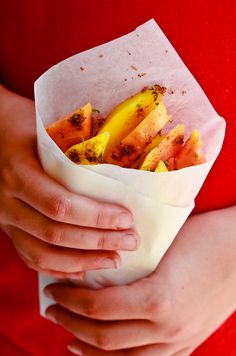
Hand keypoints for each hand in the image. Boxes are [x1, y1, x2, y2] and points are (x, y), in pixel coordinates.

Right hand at [0, 85, 138, 278]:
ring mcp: (4, 219)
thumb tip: (122, 170)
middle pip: (54, 233)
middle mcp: (7, 200)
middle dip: (97, 241)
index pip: (60, 204)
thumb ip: (74, 150)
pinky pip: (30, 256)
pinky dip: (58, 268)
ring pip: (41, 253)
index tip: (126, 219)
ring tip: (115, 260)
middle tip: (131, 242)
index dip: (95, 216)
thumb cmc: (23, 124)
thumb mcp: (45, 129)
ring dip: (82, 261)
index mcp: (17, 171)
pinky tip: (83, 269)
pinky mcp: (8, 228)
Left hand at [44, 206, 235, 354]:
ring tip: (70, 335)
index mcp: (158, 299)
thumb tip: (96, 269)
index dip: (69, 300)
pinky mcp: (187, 342)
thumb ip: (131, 264)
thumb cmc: (206, 239)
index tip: (53, 289)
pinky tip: (107, 350)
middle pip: (104, 337)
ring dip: (90, 347)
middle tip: (52, 309)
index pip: (97, 308)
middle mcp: (166, 328)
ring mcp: (178, 340)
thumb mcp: (164, 246)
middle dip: (70, 323)